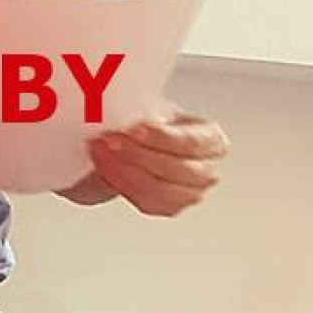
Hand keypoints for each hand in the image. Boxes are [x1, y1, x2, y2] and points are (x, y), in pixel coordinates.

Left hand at [86, 108, 229, 215]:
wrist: (133, 140)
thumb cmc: (147, 121)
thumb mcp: (150, 106)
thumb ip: (143, 108)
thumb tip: (126, 107)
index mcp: (211, 139)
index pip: (191, 142)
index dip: (162, 138)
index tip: (134, 129)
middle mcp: (206, 169)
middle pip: (177, 169)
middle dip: (139, 154)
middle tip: (111, 140)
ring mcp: (191, 193)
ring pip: (161, 190)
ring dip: (126, 171)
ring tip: (101, 153)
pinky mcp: (169, 207)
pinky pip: (147, 202)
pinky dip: (122, 184)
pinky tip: (106, 168)